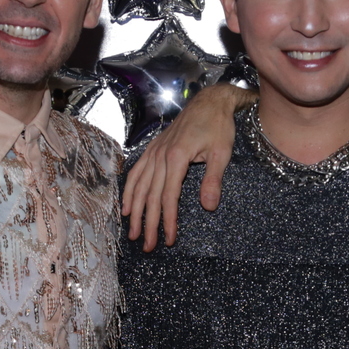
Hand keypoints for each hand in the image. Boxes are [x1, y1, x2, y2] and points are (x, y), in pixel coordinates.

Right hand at [120, 82, 250, 250]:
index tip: (169, 240)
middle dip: (148, 223)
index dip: (167, 220)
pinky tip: (126, 206)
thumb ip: (213, 180)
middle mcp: (160, 155)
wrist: (210, 102)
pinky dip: (129, 190)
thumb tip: (209, 207)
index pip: (168, 197)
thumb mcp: (222, 153)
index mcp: (176, 157)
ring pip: (139, 186)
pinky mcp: (153, 149)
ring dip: (134, 211)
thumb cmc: (219, 126)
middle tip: (147, 246)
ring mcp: (154, 151)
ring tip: (132, 232)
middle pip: (150, 196)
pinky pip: (136, 172)